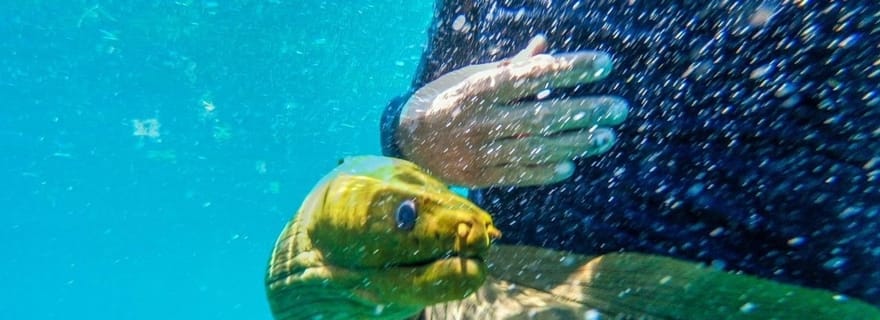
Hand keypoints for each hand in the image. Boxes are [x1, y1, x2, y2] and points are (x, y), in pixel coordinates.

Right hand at [397, 35, 627, 187]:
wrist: (409, 139)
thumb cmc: (448, 99)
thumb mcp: (474, 76)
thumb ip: (512, 66)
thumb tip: (545, 46)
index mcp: (480, 88)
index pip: (532, 76)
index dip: (570, 69)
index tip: (604, 65)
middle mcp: (481, 119)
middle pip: (541, 115)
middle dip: (584, 112)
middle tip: (620, 109)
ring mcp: (480, 151)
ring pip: (535, 147)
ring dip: (575, 143)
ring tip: (606, 137)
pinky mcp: (480, 176)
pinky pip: (518, 174)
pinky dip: (545, 171)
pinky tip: (572, 165)